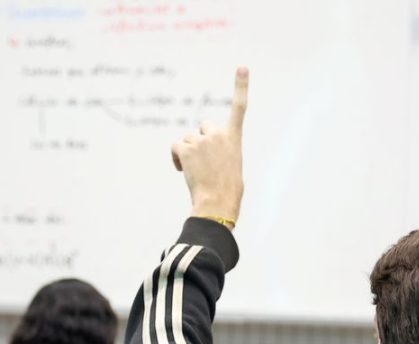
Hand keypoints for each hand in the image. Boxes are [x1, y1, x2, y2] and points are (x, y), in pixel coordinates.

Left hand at [171, 67, 247, 222]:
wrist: (218, 200)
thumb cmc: (227, 190)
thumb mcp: (230, 165)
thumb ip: (221, 152)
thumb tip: (207, 160)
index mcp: (234, 137)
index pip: (240, 107)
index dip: (241, 86)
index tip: (242, 67)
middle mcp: (219, 134)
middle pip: (204, 126)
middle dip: (201, 139)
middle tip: (204, 160)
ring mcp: (202, 140)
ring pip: (188, 139)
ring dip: (188, 152)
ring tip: (196, 170)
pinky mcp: (187, 148)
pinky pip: (176, 147)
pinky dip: (176, 158)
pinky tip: (183, 170)